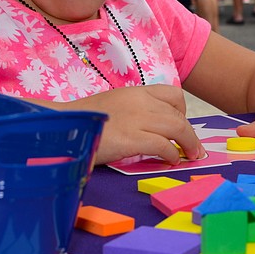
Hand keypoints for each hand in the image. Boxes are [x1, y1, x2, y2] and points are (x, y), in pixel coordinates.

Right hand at [61, 85, 204, 164]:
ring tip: (188, 156)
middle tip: (193, 148)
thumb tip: (151, 128)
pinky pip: (163, 145)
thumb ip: (134, 111)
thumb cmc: (84, 121)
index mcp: (135, 92)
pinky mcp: (131, 139)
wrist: (61, 126)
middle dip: (190, 133)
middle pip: (178, 115)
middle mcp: (140, 102)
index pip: (173, 94)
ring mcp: (136, 119)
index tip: (179, 126)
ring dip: (187, 144)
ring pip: (176, 128)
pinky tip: (168, 161)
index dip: (182, 111)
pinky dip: (170, 154)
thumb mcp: (113, 106)